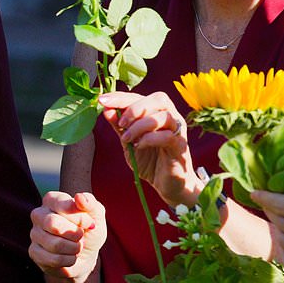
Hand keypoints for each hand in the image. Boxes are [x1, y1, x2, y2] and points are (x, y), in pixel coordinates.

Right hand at [29, 191, 106, 282]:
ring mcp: (34, 234)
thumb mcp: (96, 216)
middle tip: (81, 236)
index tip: (90, 224)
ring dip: (74, 249)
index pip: (60, 204)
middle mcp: (38, 214)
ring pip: (54, 244)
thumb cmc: (89, 231)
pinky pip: (53, 259)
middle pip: (53, 224)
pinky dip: (69, 260)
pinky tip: (69, 257)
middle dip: (74, 234)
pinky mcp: (34, 252)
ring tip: (76, 247)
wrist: (86, 256)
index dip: (80, 217)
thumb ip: (90, 203)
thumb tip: (79, 197)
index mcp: (51, 200)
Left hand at [100, 91, 199, 207]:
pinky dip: (149, 139)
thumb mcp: (128, 142)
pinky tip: (139, 146)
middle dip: (134, 108)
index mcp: (157, 113)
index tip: (102, 100)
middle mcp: (171, 118)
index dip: (121, 97)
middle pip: (158, 99)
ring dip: (140, 125)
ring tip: (126, 138)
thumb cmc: (150, 160)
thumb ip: (118, 126)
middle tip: (120, 123)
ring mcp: (178, 132)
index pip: (140, 97)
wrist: (167, 185)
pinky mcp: (181, 148)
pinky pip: (168, 136)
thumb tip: (106, 109)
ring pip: (164, 116)